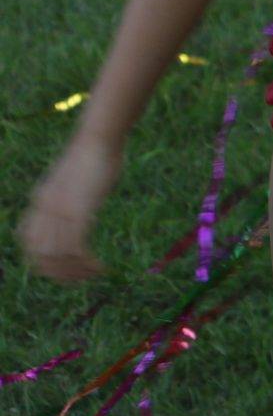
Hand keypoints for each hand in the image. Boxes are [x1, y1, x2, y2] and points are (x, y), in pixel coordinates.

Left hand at [19, 132, 120, 282]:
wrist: (98, 138)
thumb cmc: (93, 154)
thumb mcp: (73, 179)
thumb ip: (69, 197)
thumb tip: (78, 208)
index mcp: (40, 203)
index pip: (29, 244)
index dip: (42, 263)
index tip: (66, 268)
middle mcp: (44, 211)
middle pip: (39, 256)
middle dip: (60, 274)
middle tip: (83, 277)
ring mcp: (59, 212)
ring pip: (57, 257)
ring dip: (76, 272)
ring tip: (94, 273)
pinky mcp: (77, 211)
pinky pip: (74, 248)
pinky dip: (86, 263)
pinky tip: (100, 266)